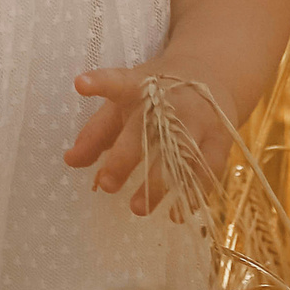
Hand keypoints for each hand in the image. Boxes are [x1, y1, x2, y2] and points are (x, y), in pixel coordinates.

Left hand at [64, 57, 237, 216]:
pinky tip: (178, 212)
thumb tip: (70, 161)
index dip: (101, 83)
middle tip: (106, 184)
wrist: (210, 77)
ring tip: (138, 208)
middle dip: (124, 157)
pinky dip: (192, 193)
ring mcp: (197, 119)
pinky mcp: (219, 139)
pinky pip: (207, 169)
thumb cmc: (154, 96)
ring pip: (177, 153)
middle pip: (145, 129)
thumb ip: (96, 133)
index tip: (81, 84)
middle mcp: (169, 101)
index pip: (118, 82)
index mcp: (138, 87)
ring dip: (158, 183)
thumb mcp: (122, 104)